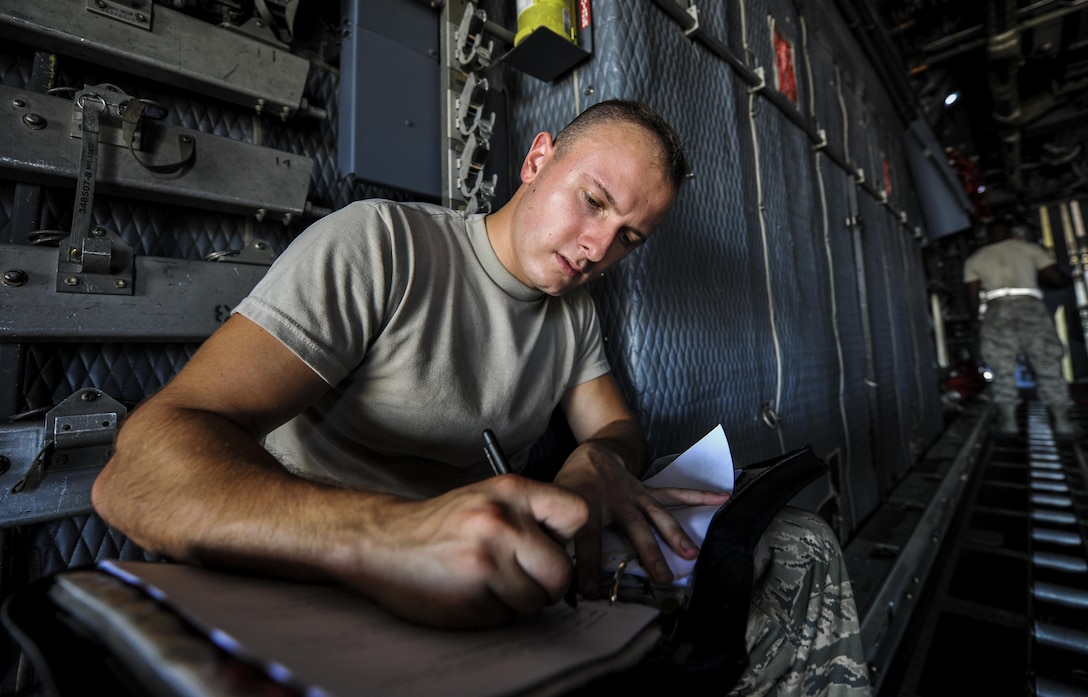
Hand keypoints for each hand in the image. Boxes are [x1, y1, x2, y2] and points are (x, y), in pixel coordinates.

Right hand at [347, 475, 586, 628]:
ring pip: (535, 602)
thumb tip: (569, 549)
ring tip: (488, 582)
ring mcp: (485, 564)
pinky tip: (469, 592)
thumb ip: (529, 514)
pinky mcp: (470, 600)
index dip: (567, 538)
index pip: (577, 514)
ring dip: (517, 601)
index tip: (551, 545)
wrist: (382, 542)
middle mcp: (501, 524)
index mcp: (511, 492)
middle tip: (524, 578)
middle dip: (548, 584)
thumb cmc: (442, 523)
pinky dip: (491, 612)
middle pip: (560, 572)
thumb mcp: (487, 497)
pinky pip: (504, 618)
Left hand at [553, 443, 729, 598]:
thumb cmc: (570, 486)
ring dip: (676, 535)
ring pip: (658, 516)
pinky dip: (699, 496)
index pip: (587, 541)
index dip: (587, 567)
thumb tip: (550, 568)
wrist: (592, 454)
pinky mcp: (648, 491)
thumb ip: (556, 535)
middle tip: (660, 578)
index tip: (589, 592)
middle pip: (634, 528)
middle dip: (648, 553)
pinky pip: (675, 494)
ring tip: (691, 555)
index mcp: (587, 505)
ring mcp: (635, 494)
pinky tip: (721, 497)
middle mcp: (615, 499)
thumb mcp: (554, 508)